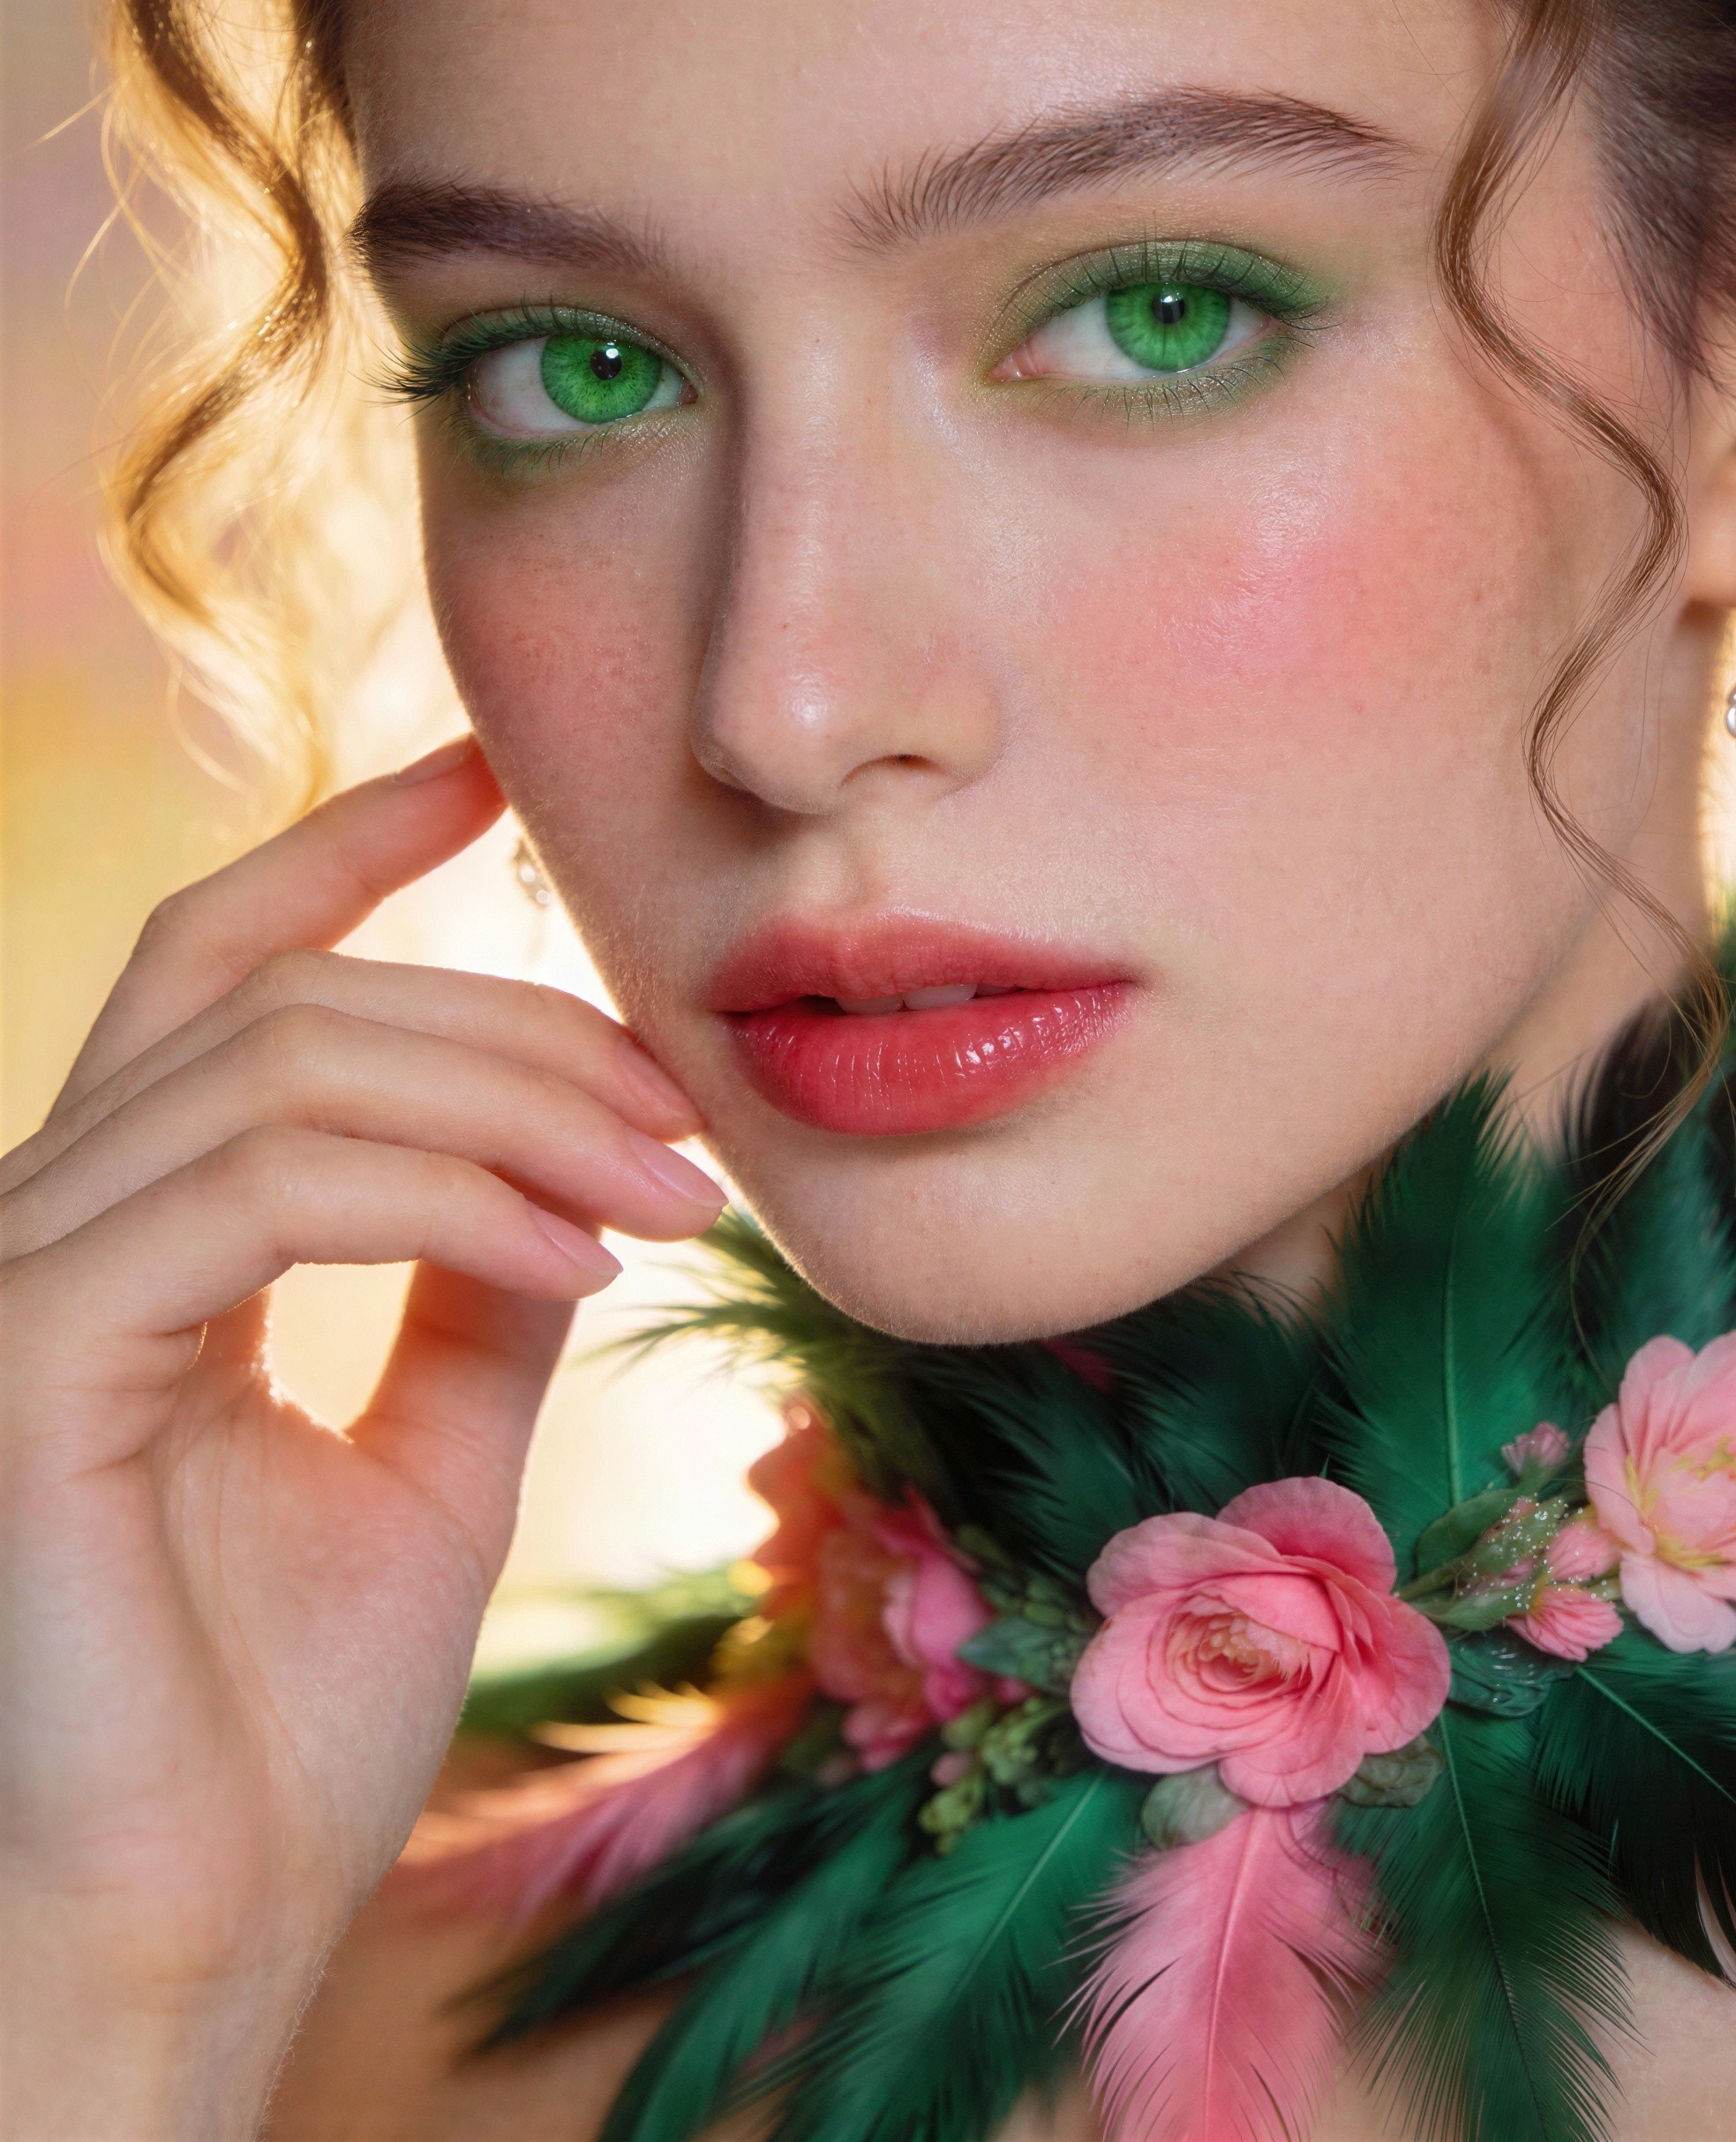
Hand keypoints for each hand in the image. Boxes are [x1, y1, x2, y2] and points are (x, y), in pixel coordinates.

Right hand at [0, 741, 722, 2137]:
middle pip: (294, 997)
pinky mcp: (22, 1357)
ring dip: (518, 1102)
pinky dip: (454, 1193)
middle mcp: (41, 1221)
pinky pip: (271, 1186)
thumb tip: (573, 1148)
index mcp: (126, 1232)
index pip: (221, 965)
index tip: (493, 767)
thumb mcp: (431, 1450)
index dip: (349, 843)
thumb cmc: (278, 1730)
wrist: (183, 1945)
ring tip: (667, 1192)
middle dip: (520, 1024)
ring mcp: (11, 1279)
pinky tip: (583, 1256)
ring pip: (289, 1061)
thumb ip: (476, 1276)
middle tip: (690, 1118)